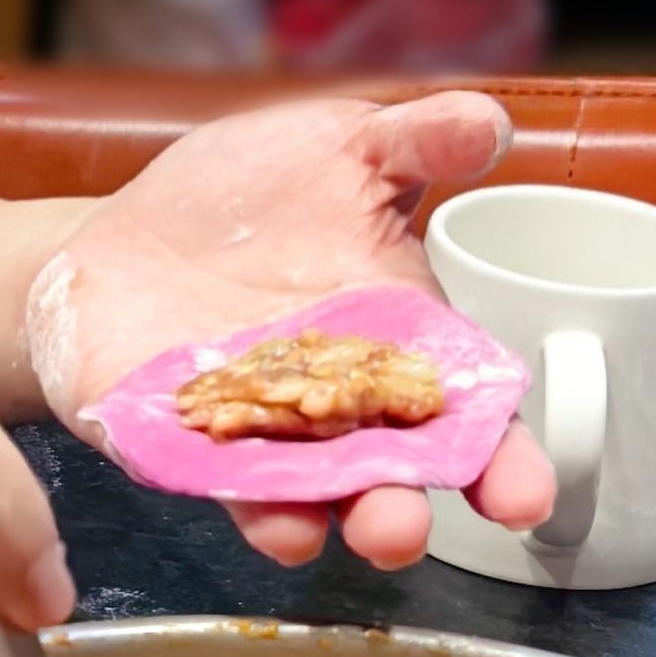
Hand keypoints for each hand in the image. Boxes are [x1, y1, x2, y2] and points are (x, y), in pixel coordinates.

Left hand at [25, 91, 559, 570]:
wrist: (130, 231)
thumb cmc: (252, 196)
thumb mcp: (342, 149)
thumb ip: (417, 143)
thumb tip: (490, 123)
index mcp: (400, 343)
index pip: (464, 417)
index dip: (502, 462)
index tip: (525, 498)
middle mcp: (338, 406)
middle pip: (388, 475)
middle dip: (405, 510)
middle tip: (410, 528)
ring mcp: (260, 431)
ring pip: (307, 495)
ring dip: (330, 518)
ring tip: (355, 533)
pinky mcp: (181, 442)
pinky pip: (214, 479)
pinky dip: (243, 499)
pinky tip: (269, 516)